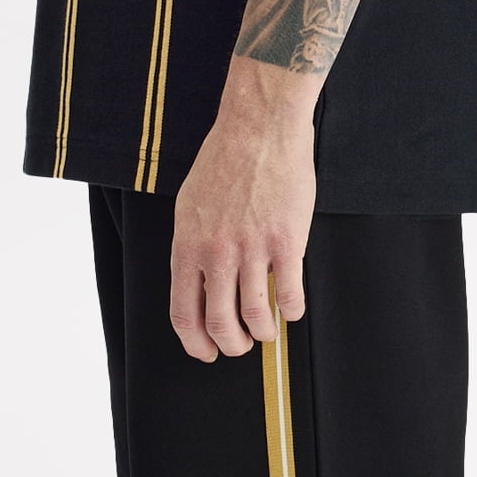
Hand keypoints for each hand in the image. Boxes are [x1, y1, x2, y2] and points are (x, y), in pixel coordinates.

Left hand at [169, 99, 314, 361]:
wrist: (260, 125)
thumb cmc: (226, 158)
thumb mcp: (191, 204)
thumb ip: (194, 245)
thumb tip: (199, 284)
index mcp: (188, 243)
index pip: (184, 312)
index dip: (195, 342)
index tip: (207, 351)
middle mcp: (217, 252)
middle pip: (220, 324)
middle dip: (232, 345)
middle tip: (241, 344)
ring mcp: (252, 248)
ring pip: (256, 317)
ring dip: (263, 333)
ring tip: (268, 330)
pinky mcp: (286, 241)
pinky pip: (290, 295)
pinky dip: (292, 310)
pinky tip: (292, 306)